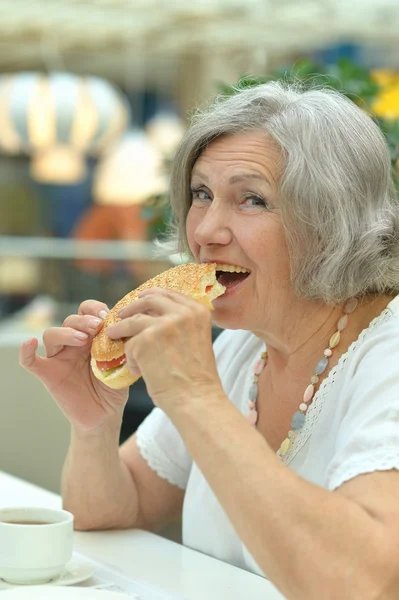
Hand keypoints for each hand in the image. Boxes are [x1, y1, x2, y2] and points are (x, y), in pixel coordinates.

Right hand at [19, 300, 128, 432]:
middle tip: (97, 326)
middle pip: (70, 320)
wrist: (106, 414)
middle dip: (83, 320)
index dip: (95, 308)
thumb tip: (130, 329)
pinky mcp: (48, 374)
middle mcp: (73, 343)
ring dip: (66, 332)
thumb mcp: (125, 363)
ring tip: (83, 340)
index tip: (107, 316)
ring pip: (51, 334)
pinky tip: (29, 343)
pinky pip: (30, 361)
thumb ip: (125, 346)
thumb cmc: (114, 387)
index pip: (87, 311)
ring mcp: (59, 358)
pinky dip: (26, 352)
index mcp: (92, 336)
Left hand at [106, 288, 222, 410]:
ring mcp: (164, 325)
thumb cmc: (197, 378)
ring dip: (120, 328)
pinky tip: (136, 370)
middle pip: (149, 300)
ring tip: (113, 335)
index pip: (170, 294)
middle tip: (122, 313)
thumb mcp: (197, 340)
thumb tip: (157, 317)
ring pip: (133, 320)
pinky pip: (129, 343)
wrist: (196, 400)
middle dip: (133, 306)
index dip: (152, 295)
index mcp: (198, 311)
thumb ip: (182, 325)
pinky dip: (130, 356)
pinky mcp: (146, 341)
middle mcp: (182, 313)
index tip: (141, 299)